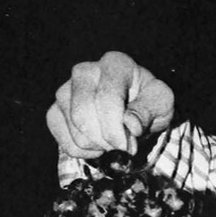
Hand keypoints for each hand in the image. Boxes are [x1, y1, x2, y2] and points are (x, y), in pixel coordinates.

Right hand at [46, 51, 174, 159]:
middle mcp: (85, 71)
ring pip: (75, 129)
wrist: (133, 109)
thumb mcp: (161, 103)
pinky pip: (64, 140)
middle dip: (105, 140)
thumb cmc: (148, 102)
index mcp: (115, 64)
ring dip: (97, 146)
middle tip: (123, 147)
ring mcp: (65, 90)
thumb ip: (149, 111)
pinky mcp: (55, 111)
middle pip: (83, 114)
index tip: (127, 147)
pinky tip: (98, 144)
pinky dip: (83, 152)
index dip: (115, 129)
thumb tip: (131, 125)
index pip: (106, 97)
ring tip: (113, 141)